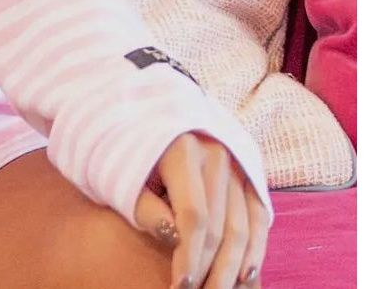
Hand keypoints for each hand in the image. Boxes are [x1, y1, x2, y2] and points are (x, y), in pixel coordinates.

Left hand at [133, 131, 269, 288]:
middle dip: (209, 269)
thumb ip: (145, 208)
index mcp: (183, 150)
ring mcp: (238, 162)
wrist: (148, 111)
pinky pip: (258, 217)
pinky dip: (255, 250)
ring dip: (232, 268)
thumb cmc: (130, 149)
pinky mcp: (250, 172)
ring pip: (243, 227)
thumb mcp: (125, 174)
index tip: (179, 287)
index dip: (188, 256)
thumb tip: (174, 241)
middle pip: (220, 226)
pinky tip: (246, 277)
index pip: (193, 215)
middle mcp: (217, 154)